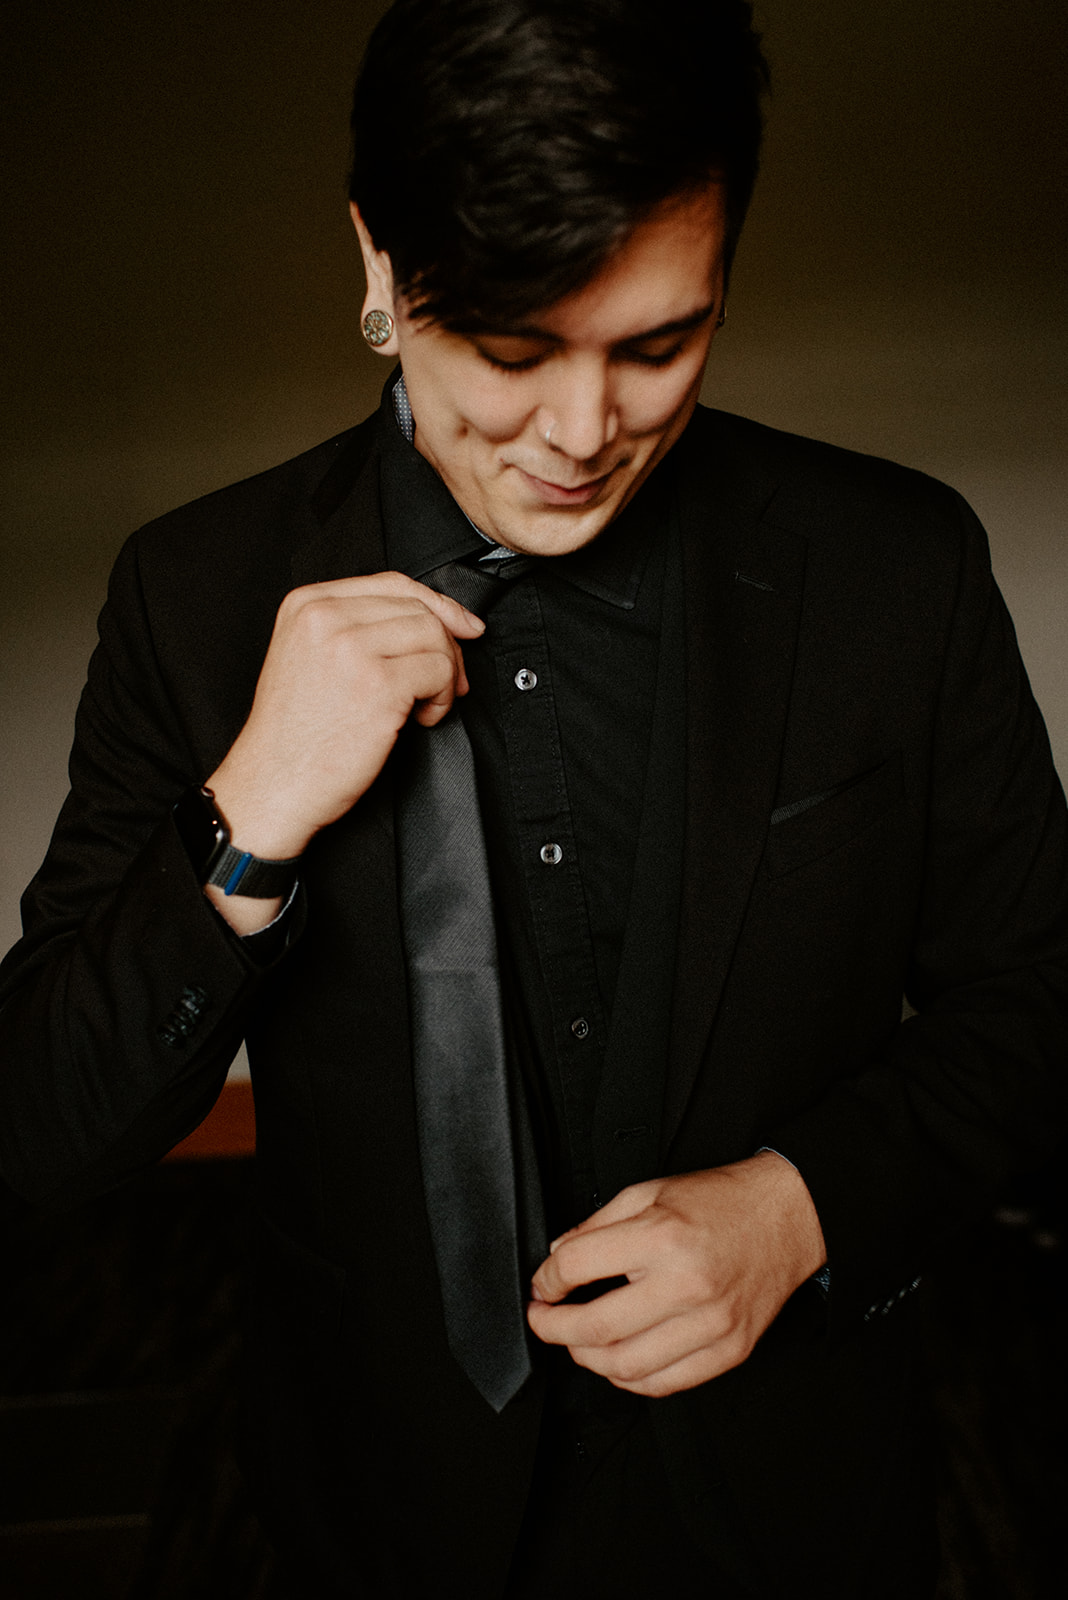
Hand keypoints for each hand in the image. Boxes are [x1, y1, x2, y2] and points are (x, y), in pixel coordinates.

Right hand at [203, 572, 483, 931]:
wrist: (272, 784)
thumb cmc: (294, 736)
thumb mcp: (308, 659)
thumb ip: (353, 629)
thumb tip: (424, 622)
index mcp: (306, 605)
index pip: (392, 583)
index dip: (437, 605)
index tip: (461, 626)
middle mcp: (325, 618)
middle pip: (418, 608)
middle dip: (447, 645)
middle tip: (447, 682)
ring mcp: (350, 647)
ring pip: (434, 636)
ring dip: (445, 674)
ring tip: (425, 705)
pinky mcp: (377, 683)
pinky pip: (439, 670)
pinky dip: (442, 697)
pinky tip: (421, 718)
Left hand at [527, 1153, 825, 1396]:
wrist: (787, 1216)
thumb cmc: (720, 1202)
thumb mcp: (649, 1192)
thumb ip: (597, 1224)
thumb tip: (557, 1257)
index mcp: (662, 1237)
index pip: (578, 1267)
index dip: (547, 1279)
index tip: (543, 1284)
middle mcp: (685, 1285)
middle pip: (595, 1328)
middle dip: (553, 1328)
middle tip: (543, 1319)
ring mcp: (710, 1324)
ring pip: (626, 1367)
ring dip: (587, 1359)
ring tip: (578, 1341)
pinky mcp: (729, 1350)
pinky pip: (666, 1384)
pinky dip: (631, 1380)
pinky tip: (618, 1361)